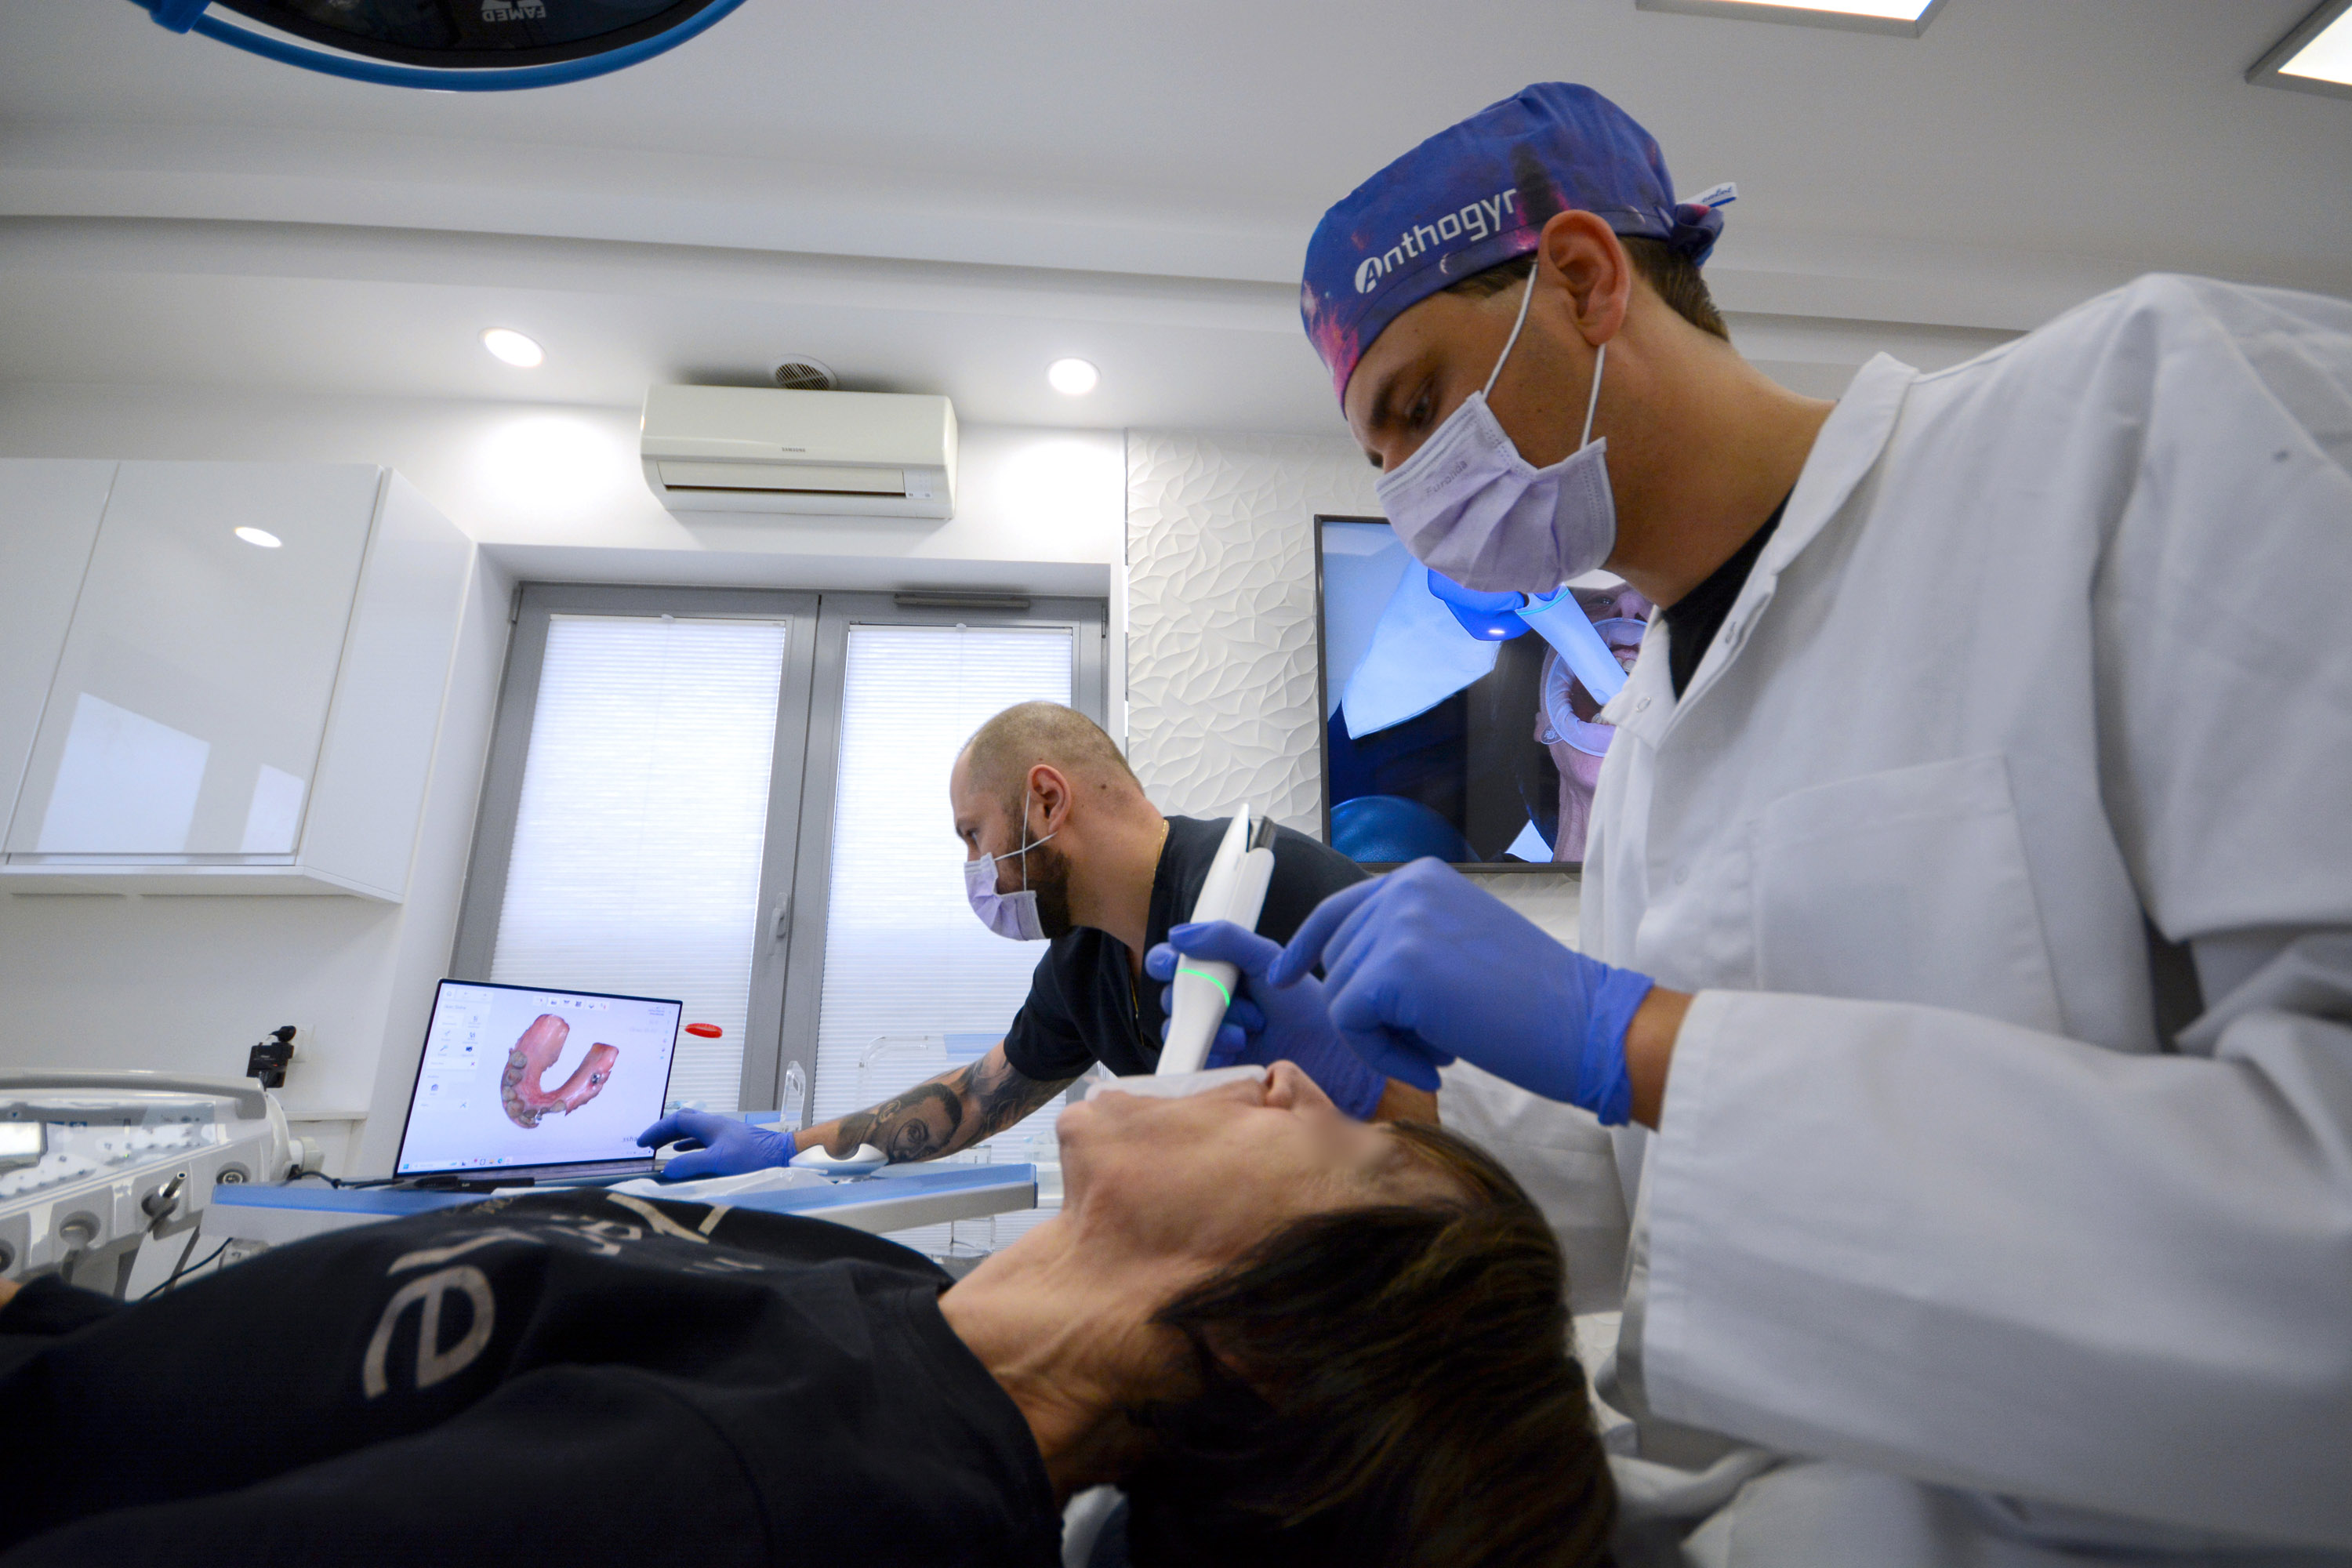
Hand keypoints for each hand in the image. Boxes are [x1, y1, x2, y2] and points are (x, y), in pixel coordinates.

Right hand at [637, 1108, 795, 1180]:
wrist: (784, 1155)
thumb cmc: (755, 1157)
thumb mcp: (719, 1162)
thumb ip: (691, 1165)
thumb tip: (667, 1169)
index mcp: (710, 1125)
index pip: (676, 1121)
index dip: (656, 1130)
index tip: (641, 1142)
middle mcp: (716, 1126)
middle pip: (683, 1122)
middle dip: (663, 1131)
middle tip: (647, 1144)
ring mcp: (724, 1134)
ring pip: (693, 1131)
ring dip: (675, 1138)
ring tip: (661, 1149)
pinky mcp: (732, 1144)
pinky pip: (703, 1141)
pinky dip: (689, 1146)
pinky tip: (686, 1155)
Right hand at [1145, 921, 1385, 1119]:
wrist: (1331, 1054)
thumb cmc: (1307, 1007)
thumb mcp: (1267, 960)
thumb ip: (1226, 940)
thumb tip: (1180, 935)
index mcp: (1222, 972)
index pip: (1177, 962)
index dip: (1166, 961)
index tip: (1170, 963)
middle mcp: (1213, 1003)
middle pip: (1172, 995)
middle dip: (1193, 995)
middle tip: (1222, 996)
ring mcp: (1213, 1035)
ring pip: (1181, 1025)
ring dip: (1211, 1022)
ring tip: (1249, 1026)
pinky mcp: (1216, 1064)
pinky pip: (1192, 1055)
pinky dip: (1212, 1047)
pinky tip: (1240, 1044)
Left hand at [1270, 858, 1654, 1124]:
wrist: (1584, 1024)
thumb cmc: (1532, 1001)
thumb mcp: (1459, 943)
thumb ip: (1406, 941)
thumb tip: (1344, 966)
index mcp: (1420, 879)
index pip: (1337, 910)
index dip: (1305, 946)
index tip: (1283, 974)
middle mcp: (1404, 888)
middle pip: (1336, 963)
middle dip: (1372, 1013)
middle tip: (1436, 1037)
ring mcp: (1399, 923)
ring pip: (1339, 997)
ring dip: (1382, 1039)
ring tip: (1443, 1047)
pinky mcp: (1395, 968)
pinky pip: (1351, 1024)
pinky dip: (1384, 1057)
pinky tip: (1434, 1066)